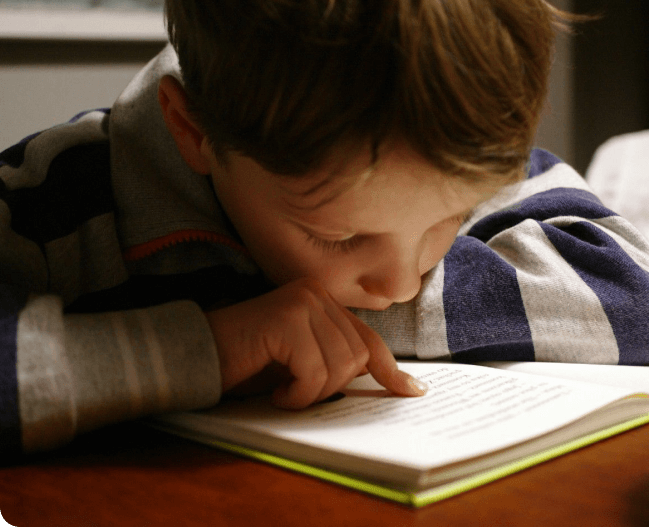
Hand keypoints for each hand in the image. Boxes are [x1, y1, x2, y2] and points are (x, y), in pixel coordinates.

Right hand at [204, 278, 426, 407]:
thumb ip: (337, 359)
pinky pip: (314, 372)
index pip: (367, 339)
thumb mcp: (300, 362)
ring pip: (340, 366)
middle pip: (357, 357)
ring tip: (283, 390)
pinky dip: (297, 394)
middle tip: (297, 392)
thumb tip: (389, 381)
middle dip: (331, 387)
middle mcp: (315, 293)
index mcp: (322, 300)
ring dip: (312, 392)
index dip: (391, 370)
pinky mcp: (287, 318)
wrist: (196, 356)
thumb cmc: (247, 363)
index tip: (412, 392)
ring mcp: (302, 302)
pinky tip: (275, 392)